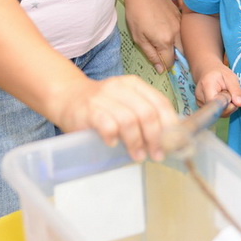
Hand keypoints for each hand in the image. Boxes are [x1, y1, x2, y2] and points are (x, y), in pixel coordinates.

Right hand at [55, 75, 177, 160]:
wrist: (67, 96)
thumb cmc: (101, 106)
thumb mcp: (125, 103)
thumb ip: (144, 115)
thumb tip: (169, 138)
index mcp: (134, 85)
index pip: (160, 103)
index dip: (170, 125)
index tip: (173, 143)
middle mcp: (120, 87)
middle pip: (147, 113)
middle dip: (155, 138)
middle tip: (156, 154)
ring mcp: (103, 98)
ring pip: (129, 120)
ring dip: (136, 142)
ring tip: (137, 156)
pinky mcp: (88, 110)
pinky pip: (106, 125)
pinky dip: (113, 137)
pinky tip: (112, 144)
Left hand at [122, 0, 179, 73]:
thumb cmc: (137, 14)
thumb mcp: (138, 38)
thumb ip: (151, 55)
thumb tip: (161, 69)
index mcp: (165, 42)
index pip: (170, 62)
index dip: (164, 65)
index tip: (158, 62)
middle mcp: (176, 34)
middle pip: (181, 54)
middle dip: (174, 57)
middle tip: (162, 53)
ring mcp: (180, 24)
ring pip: (183, 42)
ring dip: (176, 46)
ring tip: (162, 40)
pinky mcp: (180, 16)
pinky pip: (182, 31)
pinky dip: (176, 35)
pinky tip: (165, 29)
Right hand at [195, 67, 240, 115]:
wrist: (207, 72)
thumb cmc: (219, 73)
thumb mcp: (230, 77)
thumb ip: (236, 90)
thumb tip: (239, 104)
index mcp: (206, 85)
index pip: (216, 104)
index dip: (228, 104)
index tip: (231, 97)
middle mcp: (200, 96)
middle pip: (218, 110)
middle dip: (229, 105)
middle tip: (229, 93)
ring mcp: (199, 103)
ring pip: (219, 113)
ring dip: (227, 107)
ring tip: (225, 94)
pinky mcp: (202, 107)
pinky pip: (217, 112)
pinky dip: (223, 108)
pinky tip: (221, 99)